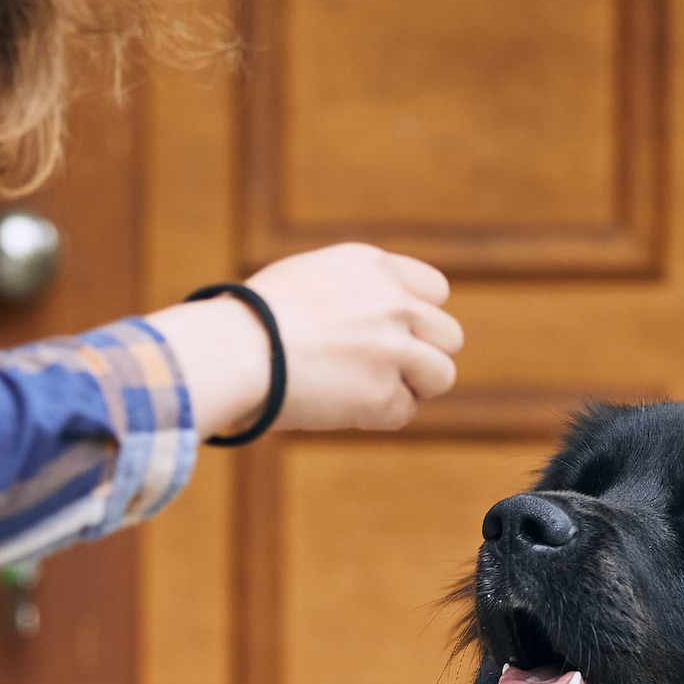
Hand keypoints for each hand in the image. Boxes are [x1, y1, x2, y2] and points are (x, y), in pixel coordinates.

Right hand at [147, 243, 462, 437]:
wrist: (234, 350)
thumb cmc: (250, 320)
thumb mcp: (306, 279)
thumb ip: (350, 292)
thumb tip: (366, 321)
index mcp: (374, 267)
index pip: (436, 291)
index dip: (419, 318)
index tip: (396, 334)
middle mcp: (393, 302)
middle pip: (449, 335)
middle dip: (423, 356)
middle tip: (386, 371)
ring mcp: (392, 348)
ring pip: (441, 375)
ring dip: (412, 388)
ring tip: (368, 391)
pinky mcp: (382, 393)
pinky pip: (403, 411)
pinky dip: (376, 416)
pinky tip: (340, 407)